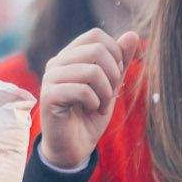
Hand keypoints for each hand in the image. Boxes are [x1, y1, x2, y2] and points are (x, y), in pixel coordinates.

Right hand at [36, 28, 140, 171]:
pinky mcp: (49, 96)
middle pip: (96, 49)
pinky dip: (95, 102)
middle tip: (111, 94)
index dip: (115, 52)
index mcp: (70, 56)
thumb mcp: (111, 86)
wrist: (73, 147)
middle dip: (114, 74)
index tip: (117, 76)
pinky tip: (90, 110)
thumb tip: (132, 34)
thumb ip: (119, 62)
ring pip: (92, 71)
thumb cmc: (89, 115)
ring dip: (106, 92)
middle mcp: (57, 63)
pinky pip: (82, 90)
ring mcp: (50, 78)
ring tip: (101, 105)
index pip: (96, 35)